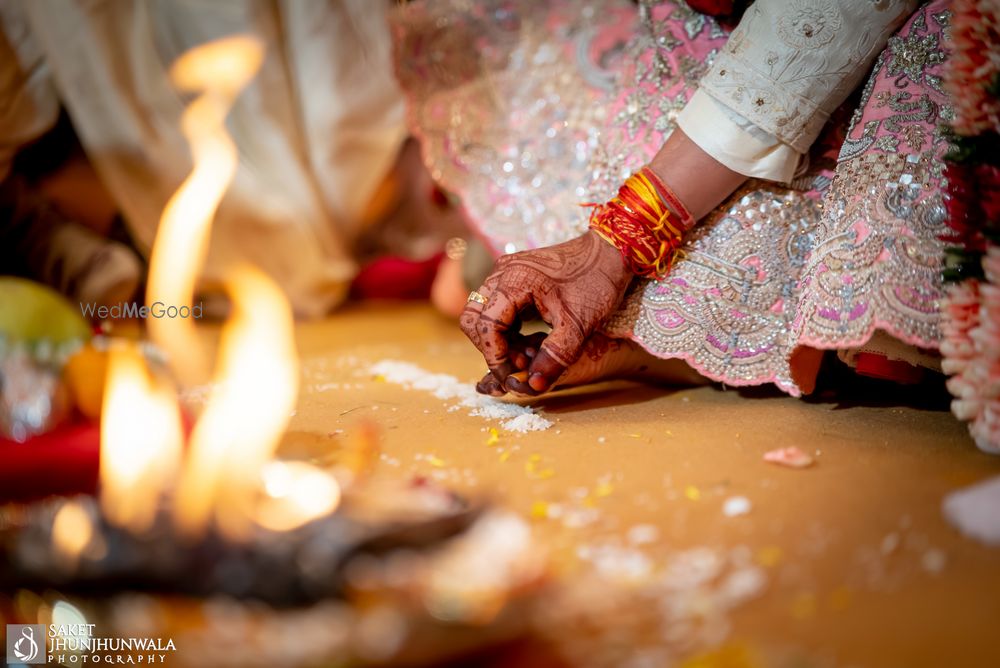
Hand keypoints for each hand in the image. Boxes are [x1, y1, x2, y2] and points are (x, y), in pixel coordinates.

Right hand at [460, 231, 631, 394]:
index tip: (512, 377)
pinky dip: (508, 330)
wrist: (612, 251)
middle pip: (473, 319)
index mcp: (513, 281)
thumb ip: (554, 357)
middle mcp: (502, 273)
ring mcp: (506, 273)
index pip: (485, 327)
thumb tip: (532, 386)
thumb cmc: (597, 282)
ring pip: (483, 314)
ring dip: (499, 340)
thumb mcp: (579, 325)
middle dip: (491, 348)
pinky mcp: (514, 277)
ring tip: (530, 354)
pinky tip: (532, 340)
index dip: (495, 358)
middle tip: (520, 365)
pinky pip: (497, 308)